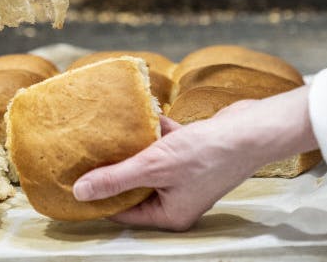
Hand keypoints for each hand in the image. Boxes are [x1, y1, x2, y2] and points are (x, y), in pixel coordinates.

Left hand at [73, 87, 317, 230]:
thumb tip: (80, 192)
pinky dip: (153, 130)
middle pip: (134, 186)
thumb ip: (116, 179)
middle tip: (84, 153)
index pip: (123, 211)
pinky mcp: (193, 153)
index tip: (73, 181)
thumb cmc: (208, 153)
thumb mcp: (154, 166)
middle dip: (113, 167)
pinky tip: (140, 112)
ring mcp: (186, 176)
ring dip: (132, 146)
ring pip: (148, 163)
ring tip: (104, 132)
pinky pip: (164, 144)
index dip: (99, 197)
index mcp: (169, 214)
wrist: (253, 129)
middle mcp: (177, 199)